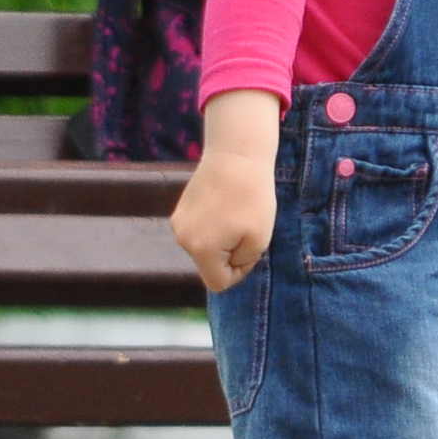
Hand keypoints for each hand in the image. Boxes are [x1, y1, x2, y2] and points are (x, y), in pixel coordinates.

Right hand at [174, 91, 281, 291]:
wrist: (236, 155)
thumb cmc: (253, 199)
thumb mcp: (259, 240)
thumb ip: (242, 262)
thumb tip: (227, 266)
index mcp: (201, 249)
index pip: (218, 283)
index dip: (239, 272)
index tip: (250, 249)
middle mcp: (182, 239)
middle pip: (210, 266)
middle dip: (230, 255)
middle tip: (246, 227)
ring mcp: (178, 223)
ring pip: (205, 249)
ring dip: (222, 240)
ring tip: (235, 214)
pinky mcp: (180, 210)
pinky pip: (199, 232)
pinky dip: (213, 227)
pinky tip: (225, 206)